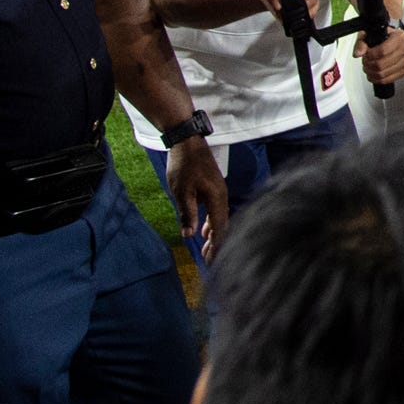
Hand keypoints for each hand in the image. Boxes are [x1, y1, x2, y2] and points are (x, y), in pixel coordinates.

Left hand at [165, 137, 230, 261]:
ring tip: (207, 249)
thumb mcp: (182, 191)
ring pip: (219, 218)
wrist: (187, 141)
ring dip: (213, 235)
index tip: (211, 262)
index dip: (216, 246)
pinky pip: (215, 211)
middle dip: (216, 244)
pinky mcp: (213, 188)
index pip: (219, 228)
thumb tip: (188, 236)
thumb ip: (187, 214)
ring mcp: (218, 192)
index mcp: (217, 198)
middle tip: (208, 261)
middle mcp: (222, 196)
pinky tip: (203, 230)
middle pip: (222, 225)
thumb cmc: (184, 165)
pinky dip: (211, 223)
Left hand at [352, 24, 403, 85]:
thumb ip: (362, 43)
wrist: (394, 39)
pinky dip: (377, 79)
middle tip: (365, 62)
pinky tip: (373, 74)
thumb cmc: (384, 36)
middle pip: (381, 64)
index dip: (370, 56)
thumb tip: (358, 53)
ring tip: (368, 67)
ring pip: (383, 73)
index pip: (382, 51)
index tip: (366, 55)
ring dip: (371, 72)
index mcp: (400, 37)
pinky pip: (388, 80)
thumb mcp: (370, 34)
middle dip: (368, 65)